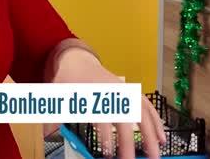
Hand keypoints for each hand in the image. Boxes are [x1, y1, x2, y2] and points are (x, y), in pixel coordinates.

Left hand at [50, 48, 166, 158]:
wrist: (76, 60)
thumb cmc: (67, 81)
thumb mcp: (57, 97)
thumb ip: (53, 117)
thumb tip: (47, 135)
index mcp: (92, 94)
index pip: (102, 117)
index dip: (106, 136)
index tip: (108, 153)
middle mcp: (111, 92)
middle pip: (124, 119)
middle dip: (129, 142)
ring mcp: (123, 91)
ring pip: (142, 114)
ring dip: (151, 135)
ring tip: (155, 155)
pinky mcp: (130, 91)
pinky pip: (147, 107)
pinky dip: (156, 122)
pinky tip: (162, 138)